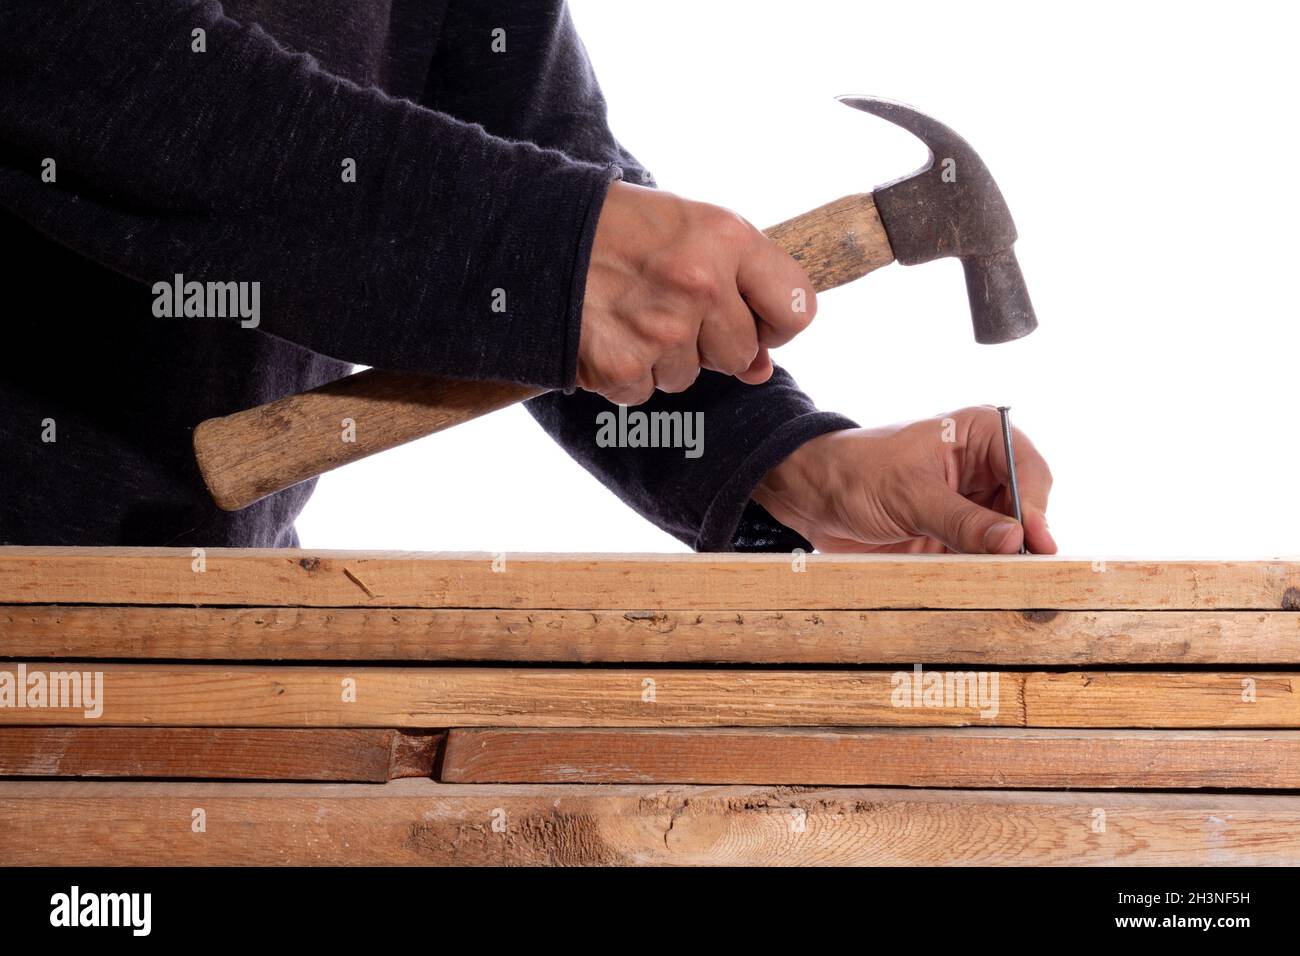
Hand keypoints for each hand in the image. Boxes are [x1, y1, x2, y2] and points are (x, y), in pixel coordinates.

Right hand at [578, 180, 815, 404]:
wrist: (535, 234)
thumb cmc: (621, 229)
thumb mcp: (692, 232)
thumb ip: (739, 289)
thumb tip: (761, 371)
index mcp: (727, 238)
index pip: (798, 310)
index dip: (776, 323)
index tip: (751, 318)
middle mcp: (700, 283)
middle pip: (741, 355)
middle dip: (711, 343)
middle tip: (668, 305)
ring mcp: (662, 329)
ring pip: (690, 378)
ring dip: (664, 357)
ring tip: (630, 311)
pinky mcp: (623, 366)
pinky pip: (645, 391)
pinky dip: (626, 372)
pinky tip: (608, 332)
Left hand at [753, 406, 1056, 553]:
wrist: (812, 495)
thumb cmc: (854, 472)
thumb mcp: (909, 495)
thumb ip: (961, 520)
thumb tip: (1012, 540)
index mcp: (979, 433)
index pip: (1028, 468)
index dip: (1035, 506)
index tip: (1034, 540)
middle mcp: (983, 466)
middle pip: (1027, 506)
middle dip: (1024, 537)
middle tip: (1023, 569)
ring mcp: (971, 501)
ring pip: (1008, 535)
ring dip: (1004, 558)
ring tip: (1001, 580)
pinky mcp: (956, 532)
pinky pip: (982, 555)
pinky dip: (983, 571)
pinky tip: (980, 584)